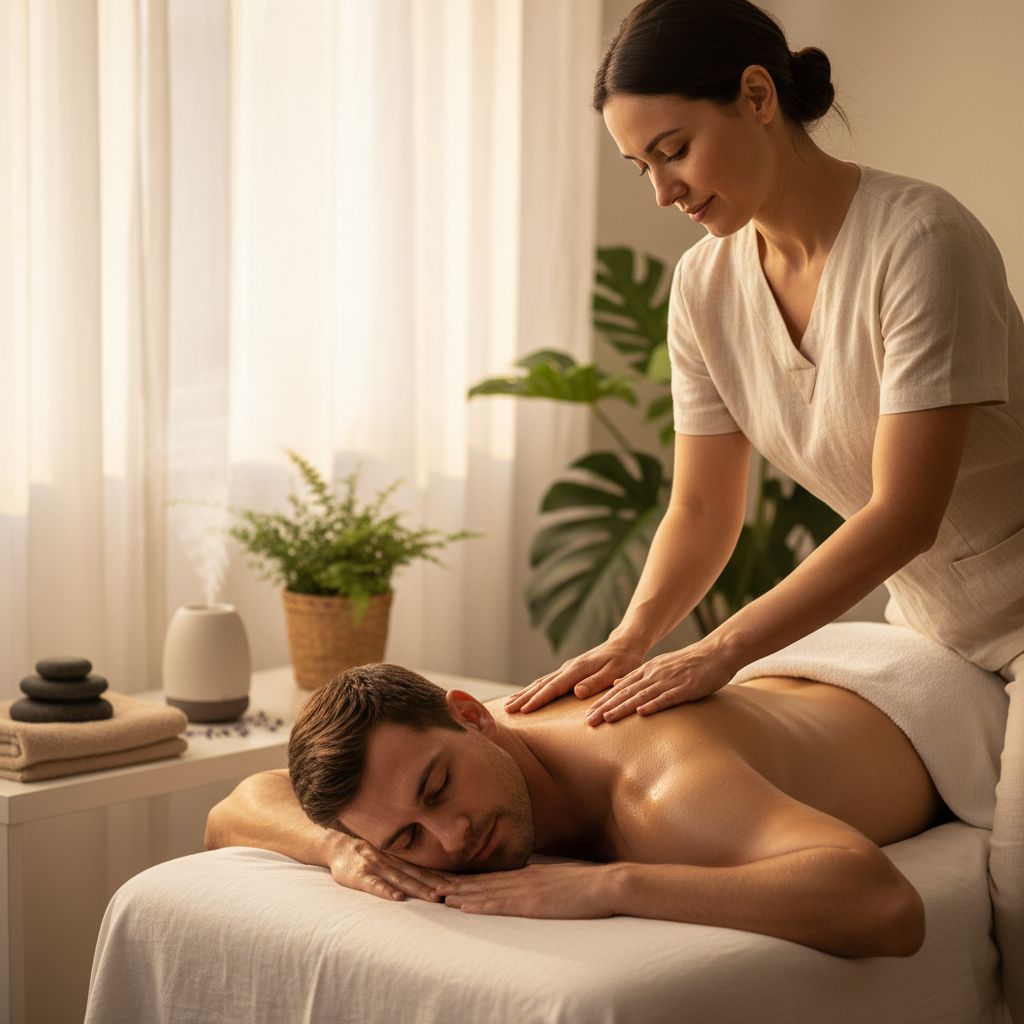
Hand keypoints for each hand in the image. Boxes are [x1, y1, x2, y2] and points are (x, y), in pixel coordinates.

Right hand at [325, 834, 458, 902]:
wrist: (336, 846)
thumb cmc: (365, 856)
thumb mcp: (388, 857)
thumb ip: (406, 866)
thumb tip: (432, 878)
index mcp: (400, 859)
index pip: (426, 869)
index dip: (443, 877)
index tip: (462, 885)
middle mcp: (391, 862)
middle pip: (418, 875)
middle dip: (437, 884)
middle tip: (455, 894)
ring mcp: (376, 867)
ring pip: (401, 879)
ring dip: (418, 889)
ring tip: (434, 898)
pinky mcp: (359, 876)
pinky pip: (374, 884)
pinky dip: (386, 891)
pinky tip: (397, 898)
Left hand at [435, 862, 617, 917]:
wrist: (609, 884)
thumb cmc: (592, 887)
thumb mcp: (562, 882)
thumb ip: (545, 885)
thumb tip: (536, 891)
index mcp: (531, 872)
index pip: (494, 877)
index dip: (470, 880)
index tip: (450, 882)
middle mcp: (524, 876)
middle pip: (483, 881)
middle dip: (457, 884)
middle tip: (433, 886)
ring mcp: (527, 888)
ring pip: (485, 891)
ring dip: (460, 894)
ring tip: (438, 896)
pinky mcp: (532, 902)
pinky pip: (498, 903)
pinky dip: (477, 903)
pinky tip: (462, 905)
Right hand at [503, 637, 645, 714]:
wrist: (624, 644)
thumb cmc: (623, 661)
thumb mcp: (615, 672)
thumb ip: (596, 682)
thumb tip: (576, 692)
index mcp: (578, 669)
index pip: (554, 687)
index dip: (538, 699)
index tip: (524, 710)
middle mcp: (568, 668)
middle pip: (541, 684)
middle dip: (523, 697)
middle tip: (507, 710)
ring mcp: (567, 669)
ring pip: (541, 682)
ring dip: (524, 693)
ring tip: (508, 705)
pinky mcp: (568, 671)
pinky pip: (546, 682)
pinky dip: (533, 689)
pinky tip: (525, 696)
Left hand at [585, 638, 733, 724]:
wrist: (716, 653)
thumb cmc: (689, 664)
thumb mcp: (659, 666)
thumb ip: (639, 676)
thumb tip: (617, 685)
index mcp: (647, 671)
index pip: (619, 688)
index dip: (603, 701)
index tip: (587, 715)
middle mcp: (654, 674)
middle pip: (625, 693)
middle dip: (606, 707)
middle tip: (589, 722)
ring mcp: (669, 680)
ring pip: (641, 696)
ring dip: (623, 708)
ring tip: (607, 719)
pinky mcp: (685, 687)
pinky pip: (667, 697)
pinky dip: (653, 705)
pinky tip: (642, 713)